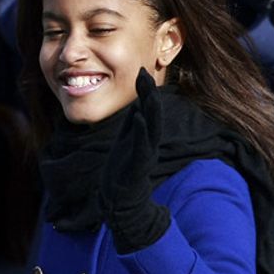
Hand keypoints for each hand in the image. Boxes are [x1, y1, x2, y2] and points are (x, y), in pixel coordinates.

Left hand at [97, 70, 170, 253]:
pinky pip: (142, 144)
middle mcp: (147, 142)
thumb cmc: (124, 171)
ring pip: (152, 127)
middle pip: (152, 114)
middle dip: (149, 93)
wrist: (121, 202)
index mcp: (143, 136)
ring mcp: (144, 153)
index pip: (147, 109)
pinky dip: (142, 130)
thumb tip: (136, 105)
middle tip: (145, 72)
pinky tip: (139, 116)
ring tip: (147, 90)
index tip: (141, 70)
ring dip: (150, 108)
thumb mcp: (127, 143)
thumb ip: (133, 126)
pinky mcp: (138, 164)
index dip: (145, 90)